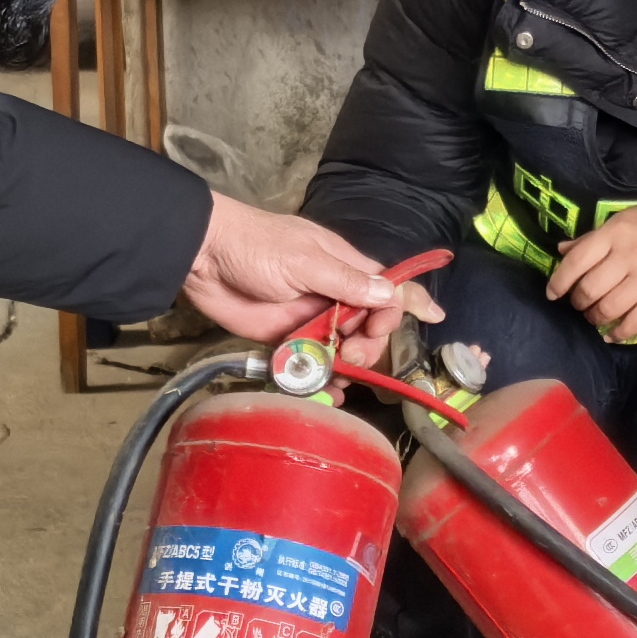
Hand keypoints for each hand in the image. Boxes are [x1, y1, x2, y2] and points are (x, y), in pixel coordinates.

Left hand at [184, 195, 444, 360]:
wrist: (202, 257)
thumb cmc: (256, 246)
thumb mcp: (305, 260)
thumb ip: (347, 281)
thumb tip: (388, 296)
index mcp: (343, 267)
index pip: (386, 288)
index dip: (410, 302)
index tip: (434, 318)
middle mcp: (331, 294)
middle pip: (368, 325)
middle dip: (372, 342)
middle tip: (355, 351)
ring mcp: (308, 319)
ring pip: (342, 349)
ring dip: (349, 365)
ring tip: (340, 371)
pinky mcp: (284, 340)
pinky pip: (311, 364)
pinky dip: (322, 380)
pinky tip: (327, 391)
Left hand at [544, 197, 636, 339]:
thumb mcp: (620, 220)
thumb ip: (591, 239)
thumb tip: (562, 251)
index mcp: (614, 234)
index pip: (577, 261)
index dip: (559, 281)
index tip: (553, 293)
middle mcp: (629, 257)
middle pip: (590, 290)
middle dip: (578, 302)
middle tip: (579, 302)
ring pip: (609, 309)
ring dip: (595, 317)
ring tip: (594, 315)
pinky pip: (635, 323)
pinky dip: (619, 334)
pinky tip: (611, 334)